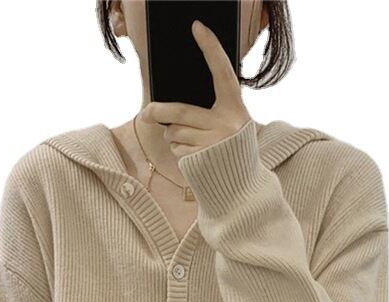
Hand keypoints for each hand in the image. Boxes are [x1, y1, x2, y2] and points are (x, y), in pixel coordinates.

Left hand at [139, 19, 251, 158]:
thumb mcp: (228, 126)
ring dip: (172, 138)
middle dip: (158, 112)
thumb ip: (208, 112)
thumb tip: (166, 112)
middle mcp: (226, 124)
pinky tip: (193, 158)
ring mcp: (213, 143)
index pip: (222, 72)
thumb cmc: (231, 151)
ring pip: (175, 133)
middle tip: (146, 112)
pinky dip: (179, 152)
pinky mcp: (201, 160)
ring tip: (189, 144)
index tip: (197, 27)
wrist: (241, 187)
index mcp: (236, 108)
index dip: (211, 48)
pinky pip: (177, 151)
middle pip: (181, 111)